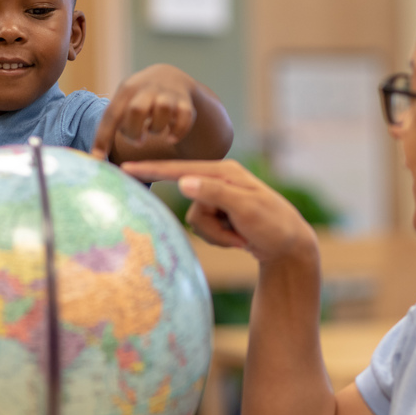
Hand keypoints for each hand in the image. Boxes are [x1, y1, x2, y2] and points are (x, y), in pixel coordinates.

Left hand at [91, 64, 197, 159]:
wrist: (170, 79)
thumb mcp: (124, 102)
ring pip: (163, 110)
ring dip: (156, 129)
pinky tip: (171, 138)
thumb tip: (95, 157)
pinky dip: (177, 131)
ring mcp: (167, 94)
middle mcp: (147, 88)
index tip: (97, 158)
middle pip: (137, 110)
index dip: (103, 138)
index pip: (111, 115)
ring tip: (153, 131)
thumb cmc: (139, 100)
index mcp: (127, 90)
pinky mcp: (185, 103)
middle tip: (137, 141)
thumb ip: (112, 124)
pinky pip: (184, 118)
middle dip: (134, 131)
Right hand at [122, 159, 316, 263]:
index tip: (124, 167)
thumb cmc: (273, 225)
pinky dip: (220, 239)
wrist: (291, 247)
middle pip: (190, 202)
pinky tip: (241, 239)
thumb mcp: (246, 209)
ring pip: (195, 219)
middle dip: (212, 227)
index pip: (181, 169)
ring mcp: (220, 199)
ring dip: (217, 236)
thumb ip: (214, 193)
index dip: (152, 170)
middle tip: (233, 236)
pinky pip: (204, 229)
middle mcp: (220, 181)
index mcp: (226, 172)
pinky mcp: (220, 214)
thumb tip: (183, 182)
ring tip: (243, 237)